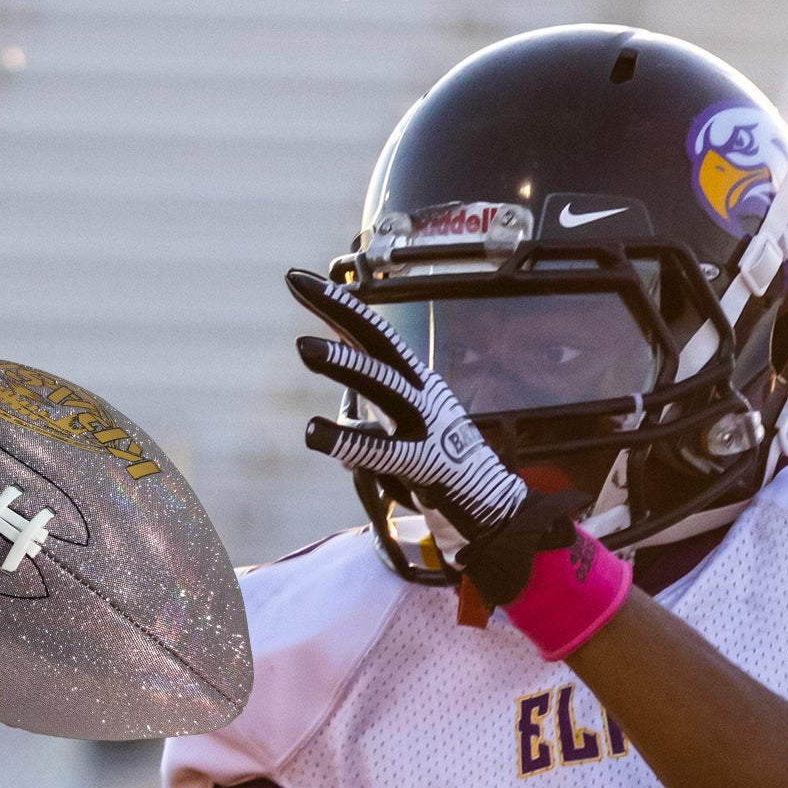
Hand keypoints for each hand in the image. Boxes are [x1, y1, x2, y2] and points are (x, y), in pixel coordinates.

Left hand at [287, 270, 591, 604]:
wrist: (492, 508)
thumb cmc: (446, 472)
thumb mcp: (404, 435)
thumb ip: (371, 425)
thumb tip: (344, 426)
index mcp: (417, 381)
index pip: (373, 334)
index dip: (339, 304)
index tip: (300, 279)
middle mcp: (422, 392)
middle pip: (377, 339)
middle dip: (338, 307)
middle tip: (294, 281)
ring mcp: (426, 424)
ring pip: (382, 383)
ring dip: (344, 363)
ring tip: (303, 347)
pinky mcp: (425, 461)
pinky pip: (381, 450)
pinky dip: (347, 441)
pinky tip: (313, 432)